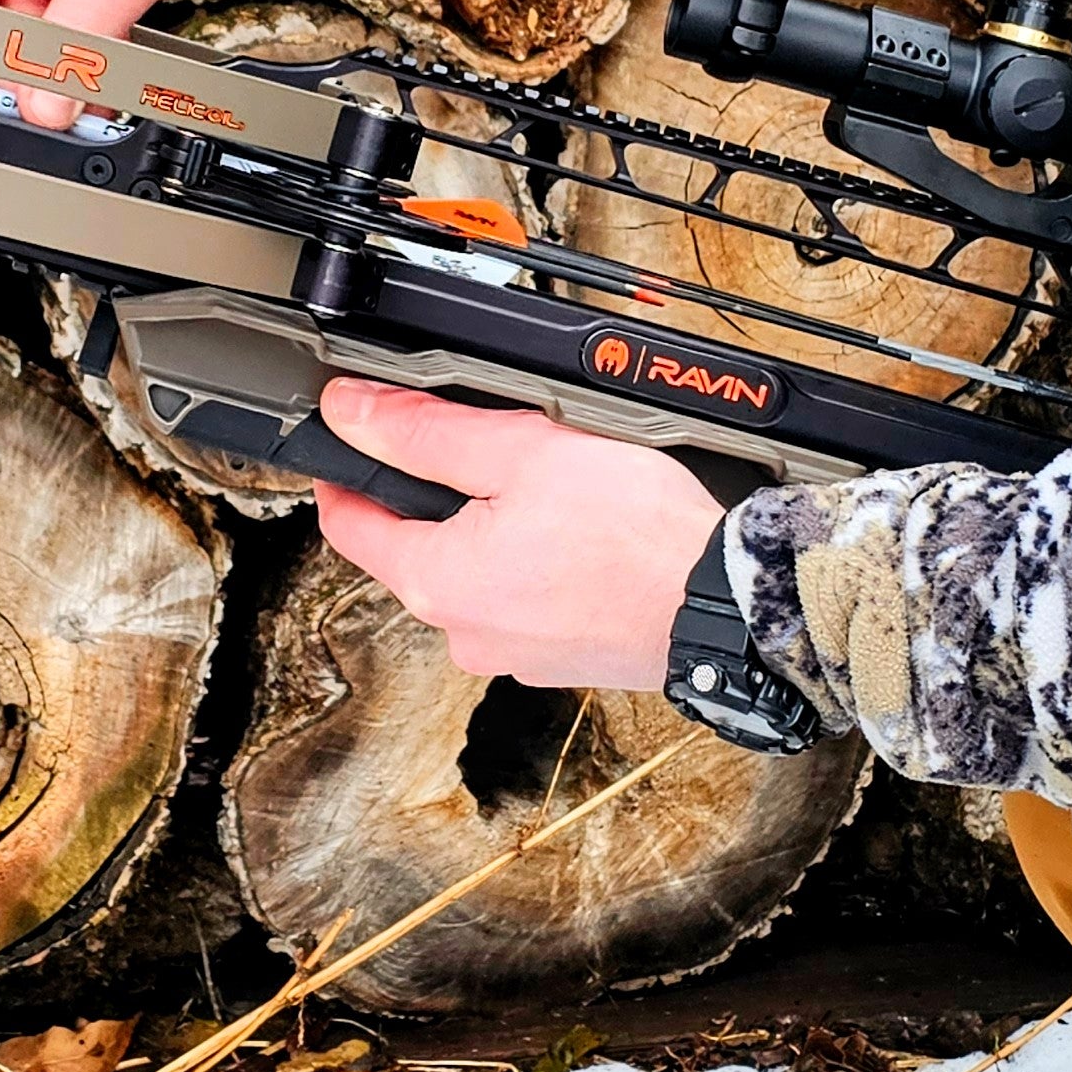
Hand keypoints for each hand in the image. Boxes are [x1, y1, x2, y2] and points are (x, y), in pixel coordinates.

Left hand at [308, 379, 723, 693]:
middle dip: (439, 495)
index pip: (348, 523)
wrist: (724, 604)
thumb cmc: (635, 535)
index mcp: (437, 582)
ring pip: (473, 573)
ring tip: (552, 493)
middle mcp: (462, 632)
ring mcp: (510, 653)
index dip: (347, 468)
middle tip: (491, 449)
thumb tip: (352, 413)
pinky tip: (577, 535)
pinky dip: (533, 564)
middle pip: (414, 547)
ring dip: (493, 529)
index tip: (359, 436)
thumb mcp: (520, 450)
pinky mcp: (554, 658)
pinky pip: (520, 598)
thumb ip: (425, 431)